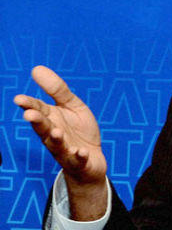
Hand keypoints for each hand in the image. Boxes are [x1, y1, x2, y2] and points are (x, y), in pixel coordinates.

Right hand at [14, 65, 107, 219]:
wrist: (92, 160)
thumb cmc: (79, 131)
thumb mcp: (72, 106)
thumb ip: (57, 90)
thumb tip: (36, 69)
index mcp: (52, 120)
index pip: (38, 110)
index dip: (29, 105)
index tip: (19, 99)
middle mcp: (54, 135)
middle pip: (44, 128)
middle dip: (37, 122)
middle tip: (29, 114)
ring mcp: (66, 150)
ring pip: (57, 146)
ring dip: (56, 139)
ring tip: (57, 132)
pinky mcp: (80, 162)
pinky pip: (78, 160)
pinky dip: (79, 156)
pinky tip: (82, 152)